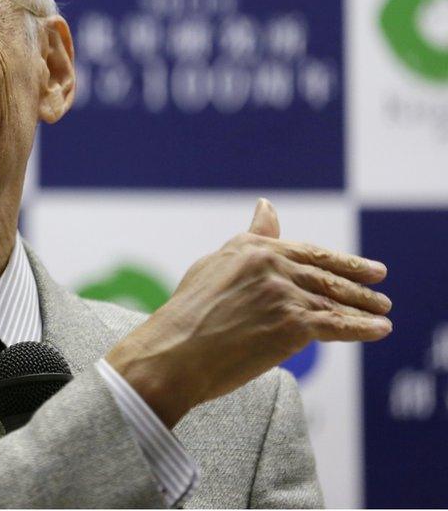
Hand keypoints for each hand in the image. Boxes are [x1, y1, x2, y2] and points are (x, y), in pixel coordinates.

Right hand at [105, 198, 391, 427]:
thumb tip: (267, 207)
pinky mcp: (294, 324)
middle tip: (379, 285)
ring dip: (365, 306)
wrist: (176, 351)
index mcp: (252, 247)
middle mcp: (271, 264)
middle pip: (326, 273)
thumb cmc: (186, 313)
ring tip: (382, 311)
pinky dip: (363, 328)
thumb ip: (249, 238)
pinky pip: (338, 325)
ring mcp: (284, 293)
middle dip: (358, 280)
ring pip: (335, 299)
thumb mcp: (215, 264)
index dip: (338, 260)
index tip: (358, 265)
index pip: (306, 251)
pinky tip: (379, 330)